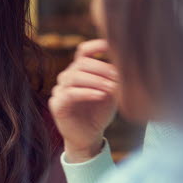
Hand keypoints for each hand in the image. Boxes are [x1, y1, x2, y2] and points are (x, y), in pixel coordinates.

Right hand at [49, 39, 118, 162]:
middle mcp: (67, 77)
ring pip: (75, 77)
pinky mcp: (57, 104)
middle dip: (101, 68)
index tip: (114, 46)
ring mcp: (60, 90)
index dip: (97, 46)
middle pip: (81, 63)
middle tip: (118, 76)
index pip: (84, 51)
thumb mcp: (111, 92)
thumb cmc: (100, 113)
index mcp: (79, 71)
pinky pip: (71, 93)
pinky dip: (87, 93)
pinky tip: (100, 95)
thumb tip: (126, 64)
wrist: (89, 137)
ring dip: (96, 81)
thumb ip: (114, 78)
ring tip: (111, 87)